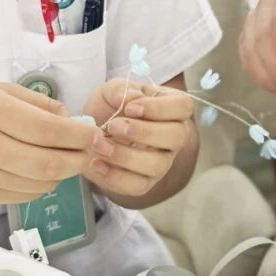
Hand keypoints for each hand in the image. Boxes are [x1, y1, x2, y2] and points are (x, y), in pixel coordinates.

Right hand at [0, 82, 95, 204]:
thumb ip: (35, 102)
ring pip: (40, 184)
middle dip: (80, 159)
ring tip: (70, 158)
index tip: (97, 133)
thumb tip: (69, 118)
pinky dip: (43, 185)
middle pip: (48, 164)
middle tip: (95, 151)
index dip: (79, 135)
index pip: (48, 131)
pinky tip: (44, 170)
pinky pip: (24, 195)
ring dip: (64, 174)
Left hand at [82, 79, 193, 197]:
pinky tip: (96, 163)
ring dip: (125, 156)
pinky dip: (114, 176)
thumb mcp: (113, 90)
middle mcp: (174, 136)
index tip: (130, 108)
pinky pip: (137, 185)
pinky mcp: (146, 182)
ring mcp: (163, 161)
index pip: (182, 107)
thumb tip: (129, 98)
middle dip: (144, 133)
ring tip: (99, 145)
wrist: (93, 131)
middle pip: (175, 137)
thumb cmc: (112, 105)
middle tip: (113, 126)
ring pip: (157, 164)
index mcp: (173, 108)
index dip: (159, 108)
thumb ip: (121, 90)